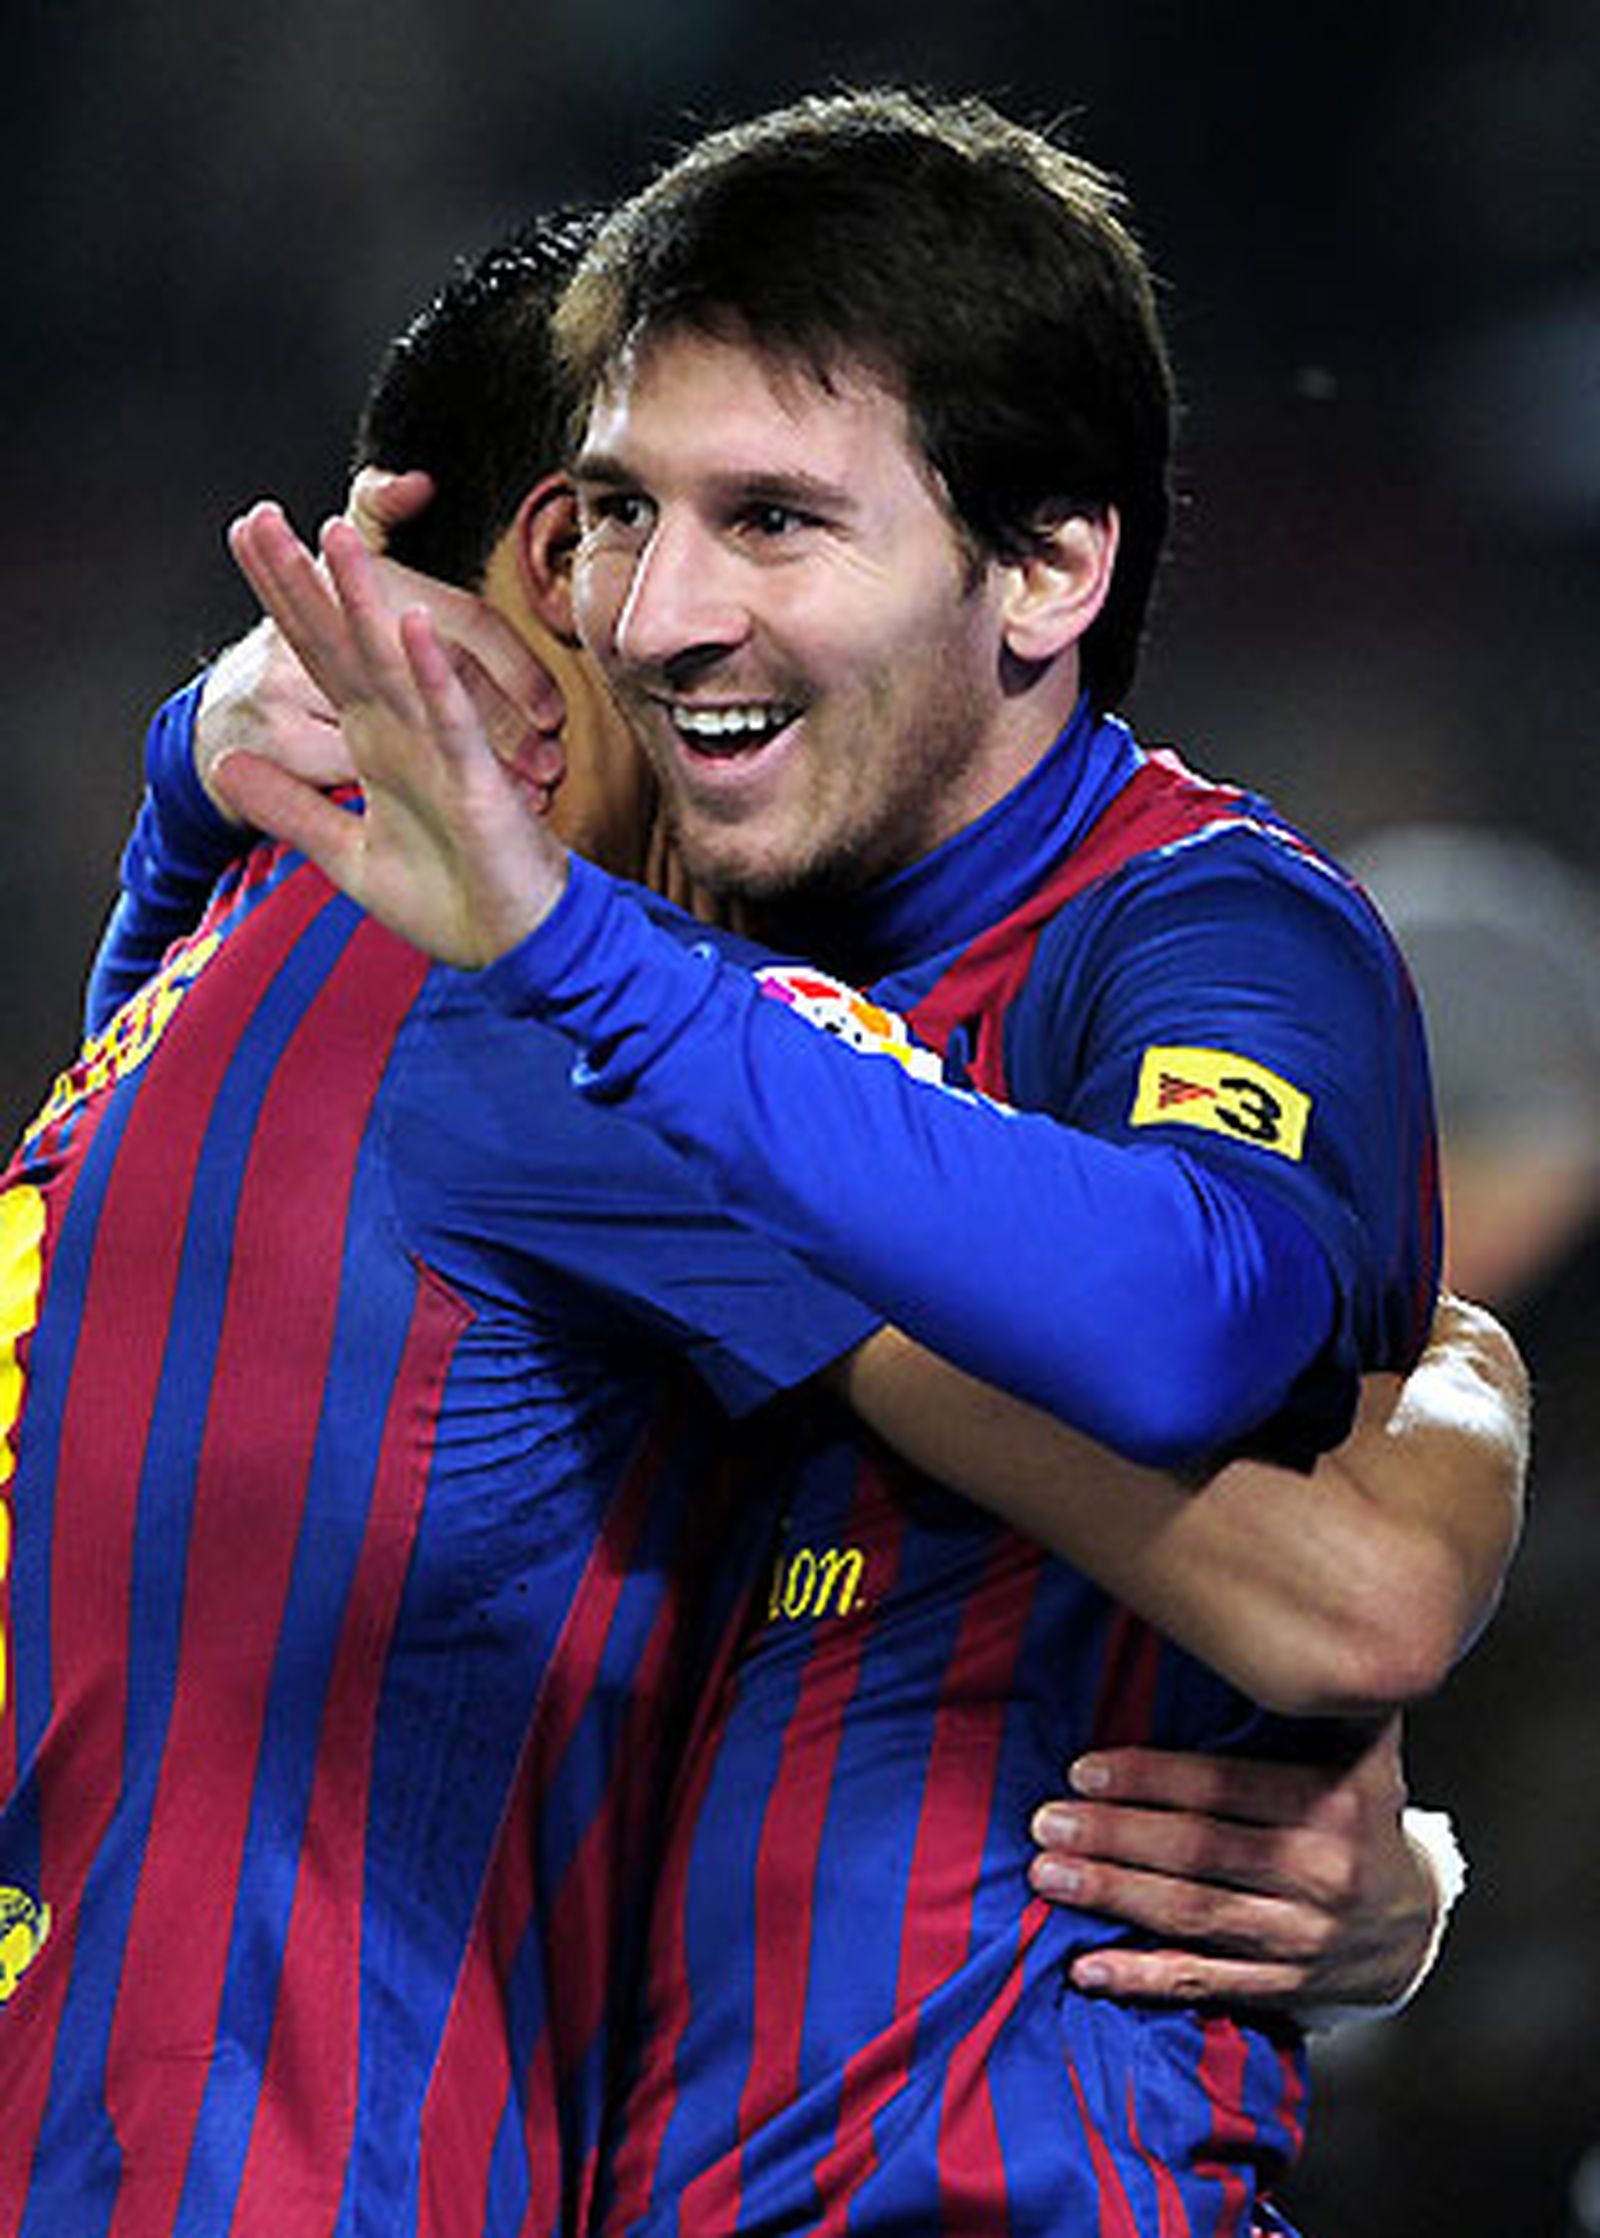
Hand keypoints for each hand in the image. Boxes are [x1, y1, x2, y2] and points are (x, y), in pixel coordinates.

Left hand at [214, 502, 569, 967]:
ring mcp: (442, 748)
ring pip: (396, 663)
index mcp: (375, 741)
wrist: (515, 943)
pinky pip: (453, 721)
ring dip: (369, 601)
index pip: (317, 656)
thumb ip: (290, 807)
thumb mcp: (346, 854)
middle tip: (260, 516)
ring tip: (336, 536)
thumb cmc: (447, 898)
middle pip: (344, 642)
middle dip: (303, 582)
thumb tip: (223, 766)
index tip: (243, 540)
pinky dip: (433, 677)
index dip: (280, 601)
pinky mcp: (479, 780)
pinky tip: (411, 626)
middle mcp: (405, 730)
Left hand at [1029, 1718, 1439, 2011]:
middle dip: (1115, 1835)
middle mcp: (1319, 1874)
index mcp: (1334, 1806)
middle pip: (1199, 1852)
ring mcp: (1299, 1939)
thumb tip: (1305, 1610)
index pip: (1226, 1788)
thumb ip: (1329, 1697)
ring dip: (1113, 1895)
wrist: (1413, 1928)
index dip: (1151, 1779)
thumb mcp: (1366, 1753)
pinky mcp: (1280, 1988)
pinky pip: (1204, 1983)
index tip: (1084, 1769)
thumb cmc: (1363, 1820)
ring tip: (1048, 1874)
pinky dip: (1143, 1980)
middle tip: (1046, 1821)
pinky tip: (1087, 1968)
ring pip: (1192, 1915)